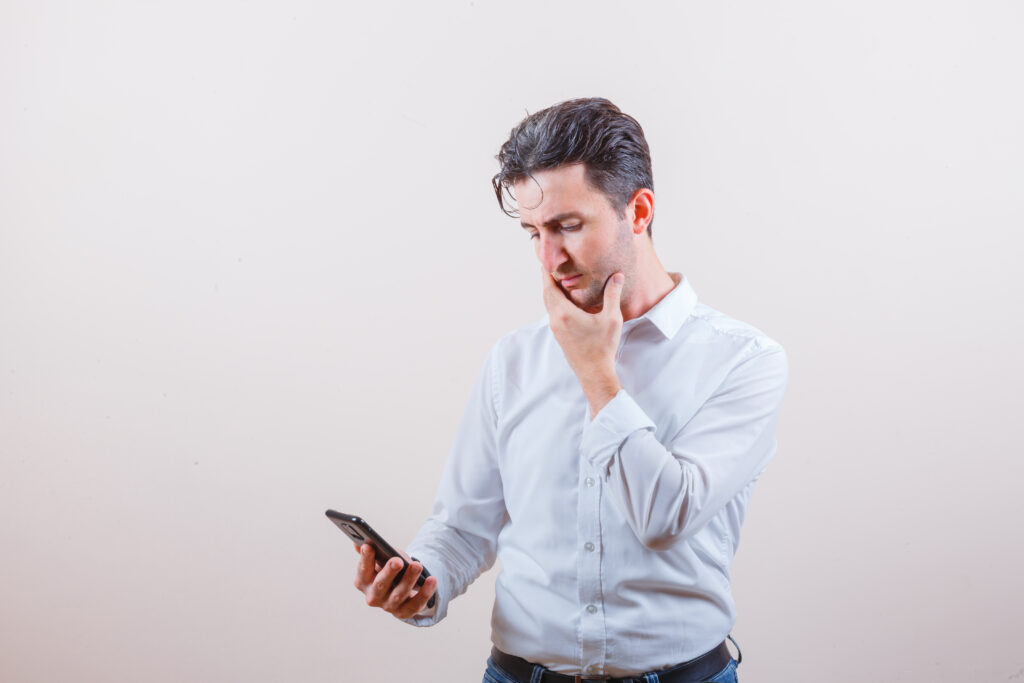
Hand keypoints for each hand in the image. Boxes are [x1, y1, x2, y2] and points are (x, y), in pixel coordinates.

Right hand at [352, 543, 436, 619]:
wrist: (400, 589)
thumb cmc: (389, 570)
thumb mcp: (380, 559)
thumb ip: (370, 552)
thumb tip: (361, 542)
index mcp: (363, 582)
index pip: (363, 570)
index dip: (365, 559)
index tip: (369, 546)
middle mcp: (373, 597)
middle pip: (380, 585)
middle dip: (389, 572)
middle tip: (397, 560)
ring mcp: (389, 606)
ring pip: (398, 595)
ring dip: (408, 580)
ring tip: (417, 565)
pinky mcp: (405, 612)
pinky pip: (415, 604)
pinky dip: (424, 593)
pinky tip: (431, 580)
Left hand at [542, 269, 624, 416]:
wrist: (594, 372)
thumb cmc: (602, 347)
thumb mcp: (611, 319)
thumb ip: (612, 295)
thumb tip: (617, 275)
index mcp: (564, 313)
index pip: (550, 286)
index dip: (547, 271)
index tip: (546, 259)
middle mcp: (555, 319)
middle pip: (546, 293)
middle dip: (548, 279)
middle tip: (552, 265)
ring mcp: (556, 328)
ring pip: (548, 304)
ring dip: (552, 291)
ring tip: (559, 279)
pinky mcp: (559, 334)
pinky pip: (553, 312)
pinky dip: (555, 301)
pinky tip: (566, 300)